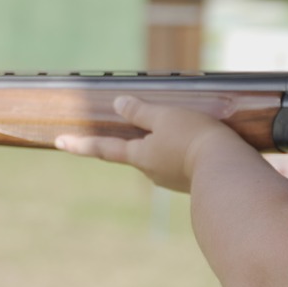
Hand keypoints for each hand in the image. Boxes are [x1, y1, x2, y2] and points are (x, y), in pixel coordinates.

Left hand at [53, 96, 246, 193]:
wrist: (229, 172)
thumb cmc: (194, 139)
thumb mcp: (165, 117)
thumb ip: (141, 111)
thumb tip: (119, 105)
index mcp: (140, 156)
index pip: (104, 148)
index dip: (81, 144)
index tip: (58, 142)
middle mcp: (152, 171)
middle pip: (139, 150)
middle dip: (145, 137)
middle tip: (157, 124)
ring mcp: (173, 179)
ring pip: (164, 155)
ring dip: (172, 142)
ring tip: (191, 128)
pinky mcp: (194, 181)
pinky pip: (184, 161)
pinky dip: (188, 150)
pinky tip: (205, 143)